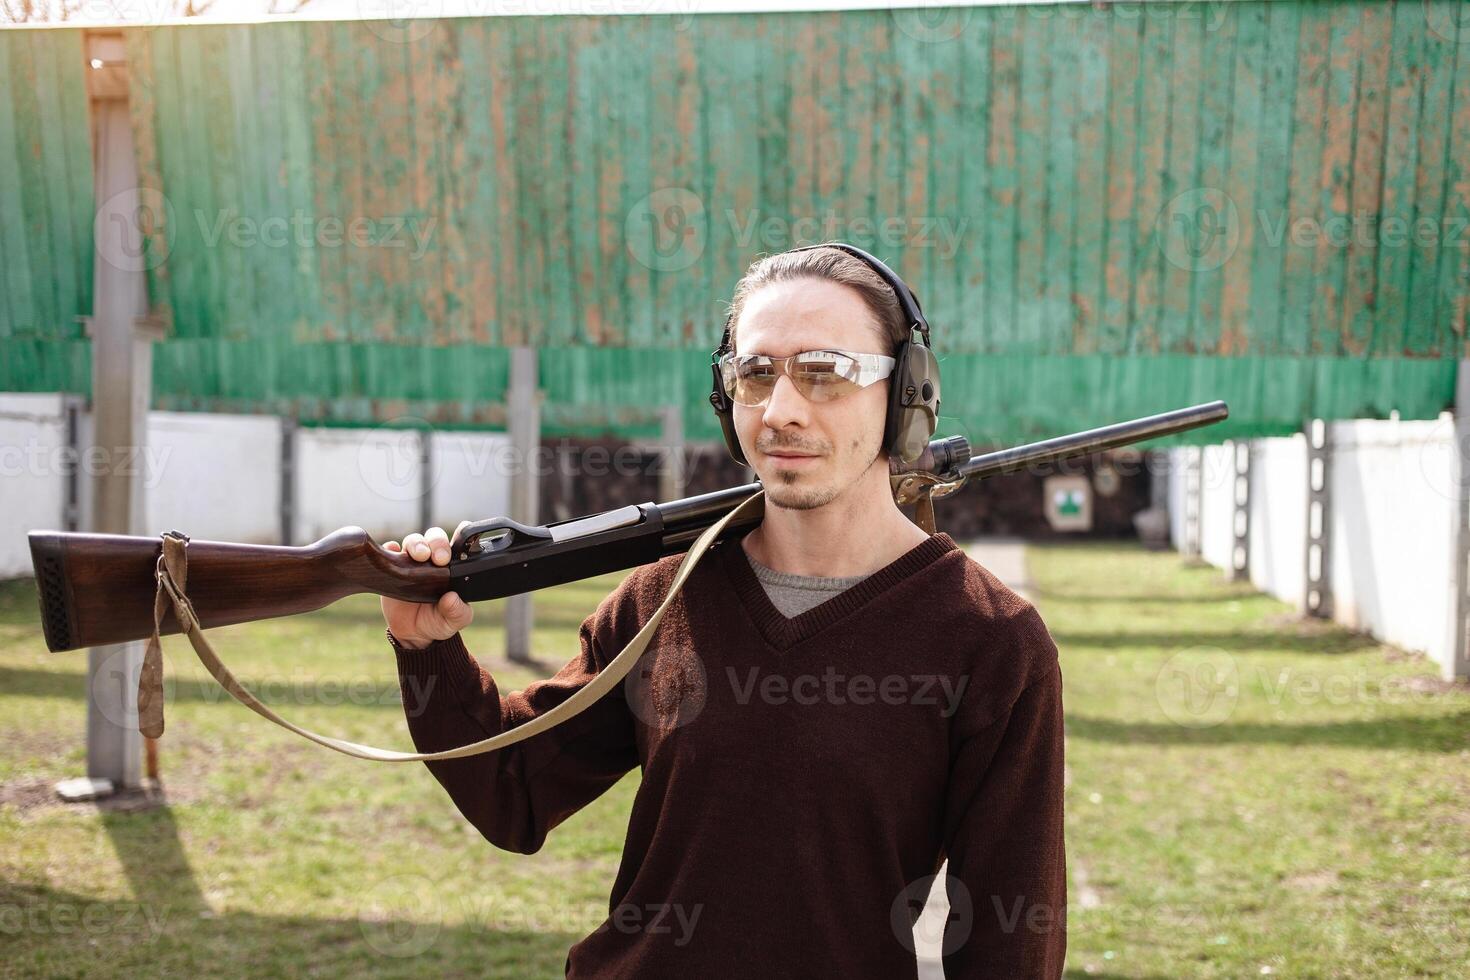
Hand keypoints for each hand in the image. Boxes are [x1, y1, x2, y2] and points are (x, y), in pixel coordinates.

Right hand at [381, 523, 472, 648]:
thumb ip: (458, 611)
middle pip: (435, 538)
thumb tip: (451, 598)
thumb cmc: (439, 621)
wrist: (413, 634)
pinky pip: (391, 550)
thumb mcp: (454, 621)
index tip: (462, 535)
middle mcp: (433, 559)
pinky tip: (394, 551)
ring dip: (417, 544)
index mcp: (452, 567)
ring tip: (421, 556)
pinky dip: (392, 547)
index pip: (459, 544)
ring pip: (414, 541)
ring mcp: (412, 561)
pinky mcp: (393, 567)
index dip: (461, 535)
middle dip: (437, 543)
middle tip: (440, 558)